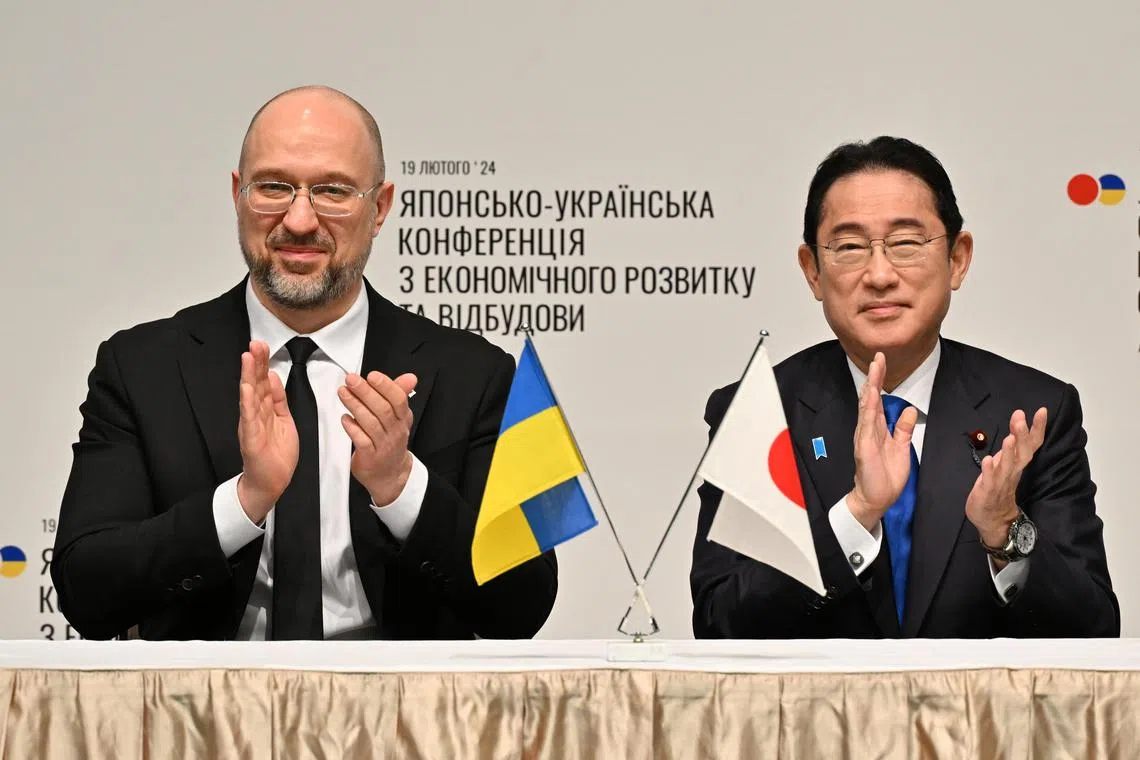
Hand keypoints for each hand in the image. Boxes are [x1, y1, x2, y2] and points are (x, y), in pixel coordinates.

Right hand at [236, 340, 297, 523]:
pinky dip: (247, 401)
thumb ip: (278, 399)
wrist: (271, 481)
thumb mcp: (283, 420)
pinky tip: (246, 388)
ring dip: (248, 375)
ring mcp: (252, 424)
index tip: (262, 345)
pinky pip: (249, 416)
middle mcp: (256, 413)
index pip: (263, 381)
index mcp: (266, 409)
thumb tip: (273, 377)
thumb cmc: (276, 454)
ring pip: (249, 395)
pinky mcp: (251, 437)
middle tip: (255, 343)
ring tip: (248, 357)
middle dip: (255, 362)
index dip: (263, 363)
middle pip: (255, 383)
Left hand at [338, 371, 417, 505]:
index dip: (386, 386)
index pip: (398, 400)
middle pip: (383, 409)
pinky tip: (345, 418)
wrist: (390, 475)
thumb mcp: (399, 418)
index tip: (372, 376)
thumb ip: (400, 395)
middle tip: (351, 380)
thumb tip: (410, 377)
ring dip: (355, 406)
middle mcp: (395, 431)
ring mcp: (383, 444)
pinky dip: (353, 428)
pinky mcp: (370, 457)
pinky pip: (362, 441)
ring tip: (343, 393)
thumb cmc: (390, 442)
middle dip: (365, 392)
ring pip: (371, 423)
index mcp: (402, 419)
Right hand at [847, 352, 918, 530]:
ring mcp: (864, 437)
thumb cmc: (885, 476)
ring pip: (867, 407)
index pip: (878, 400)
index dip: (881, 381)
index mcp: (877, 429)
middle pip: (871, 398)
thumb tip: (909, 410)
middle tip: (878, 357)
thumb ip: (903, 429)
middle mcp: (868, 429)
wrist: (876, 499)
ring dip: (871, 387)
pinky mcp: (864, 447)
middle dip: (875, 377)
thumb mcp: (901, 448)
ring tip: (874, 369)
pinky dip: (868, 409)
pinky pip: (866, 425)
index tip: (882, 362)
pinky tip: (870, 396)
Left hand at [965, 407, 1046, 550]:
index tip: (1041, 411)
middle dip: (1021, 437)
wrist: (993, 519)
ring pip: (1007, 467)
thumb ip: (1012, 445)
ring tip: (1009, 439)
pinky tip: (988, 460)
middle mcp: (1012, 472)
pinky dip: (989, 471)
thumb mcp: (1006, 462)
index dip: (1037, 428)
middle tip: (1021, 420)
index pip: (1031, 444)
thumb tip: (1017, 423)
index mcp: (1017, 464)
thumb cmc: (998, 487)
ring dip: (1008, 453)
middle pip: (1021, 453)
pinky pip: (989, 481)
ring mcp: (1000, 482)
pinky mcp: (987, 491)